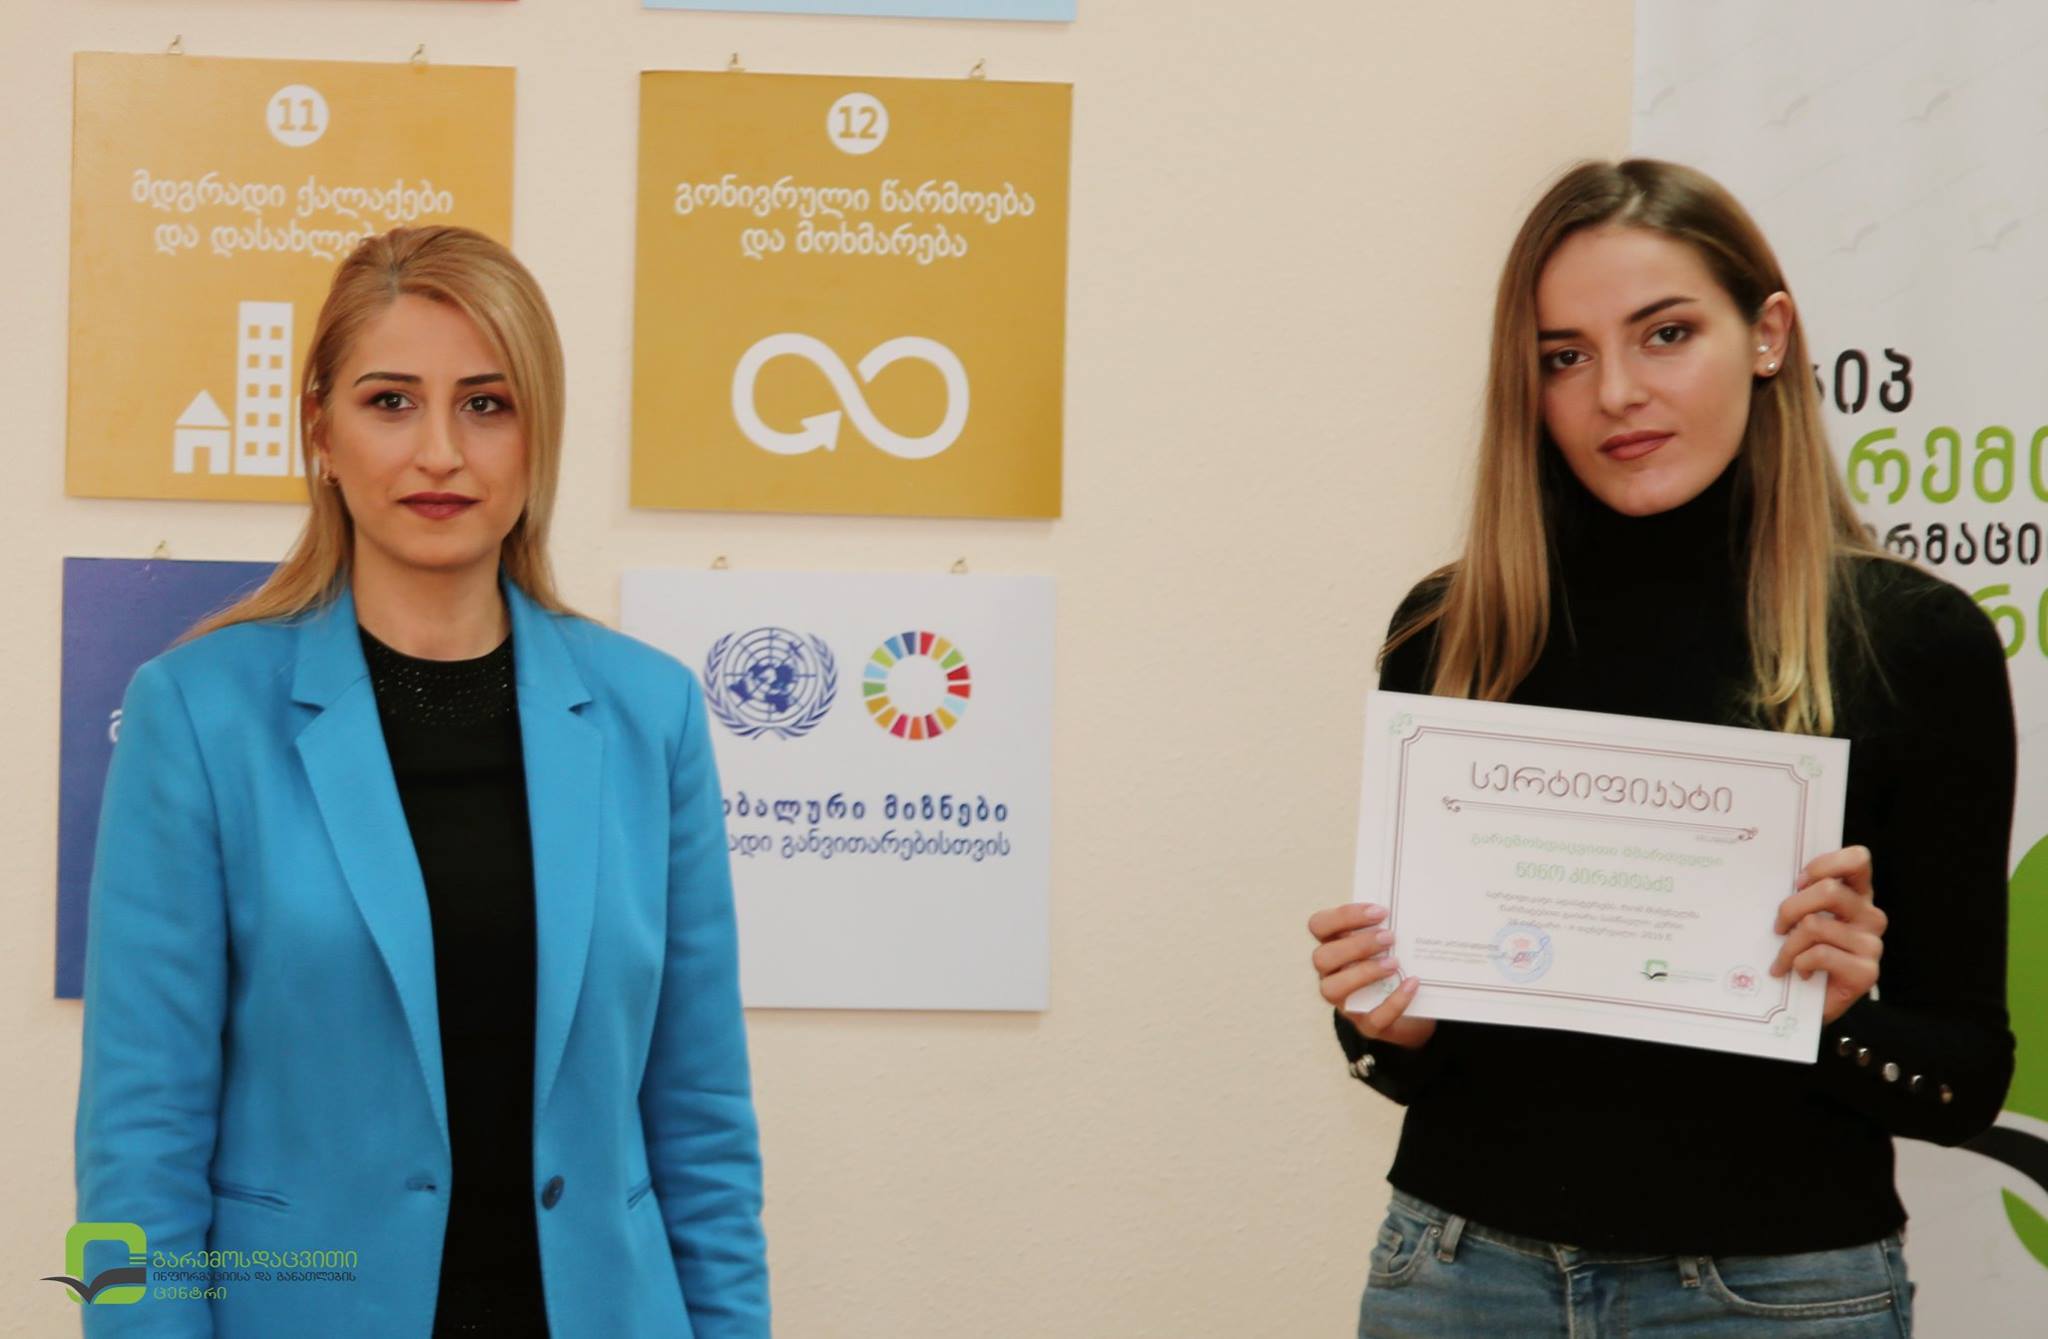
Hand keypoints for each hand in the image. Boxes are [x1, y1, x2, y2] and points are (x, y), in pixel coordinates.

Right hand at [1308, 902, 1434, 1049]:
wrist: (1413, 1012)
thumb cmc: (1394, 967)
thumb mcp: (1385, 946)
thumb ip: (1385, 929)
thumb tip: (1407, 910)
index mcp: (1332, 947)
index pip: (1318, 925)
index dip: (1344, 916)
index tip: (1380, 912)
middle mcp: (1331, 974)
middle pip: (1322, 957)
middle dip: (1356, 945)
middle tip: (1389, 937)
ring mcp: (1345, 1003)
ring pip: (1332, 988)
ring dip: (1364, 972)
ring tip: (1395, 962)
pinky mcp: (1367, 1025)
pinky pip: (1374, 1017)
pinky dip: (1394, 1000)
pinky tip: (1412, 983)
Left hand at [1770, 845, 1884, 1024]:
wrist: (1809, 1003)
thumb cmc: (1802, 952)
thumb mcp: (1801, 918)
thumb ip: (1801, 896)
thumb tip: (1776, 878)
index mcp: (1857, 895)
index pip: (1857, 860)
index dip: (1824, 865)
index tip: (1798, 883)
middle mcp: (1870, 916)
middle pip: (1828, 891)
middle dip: (1791, 907)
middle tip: (1778, 927)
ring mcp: (1872, 944)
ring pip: (1815, 925)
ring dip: (1788, 945)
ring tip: (1783, 960)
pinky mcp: (1867, 972)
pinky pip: (1820, 954)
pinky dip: (1799, 963)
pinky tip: (1801, 973)